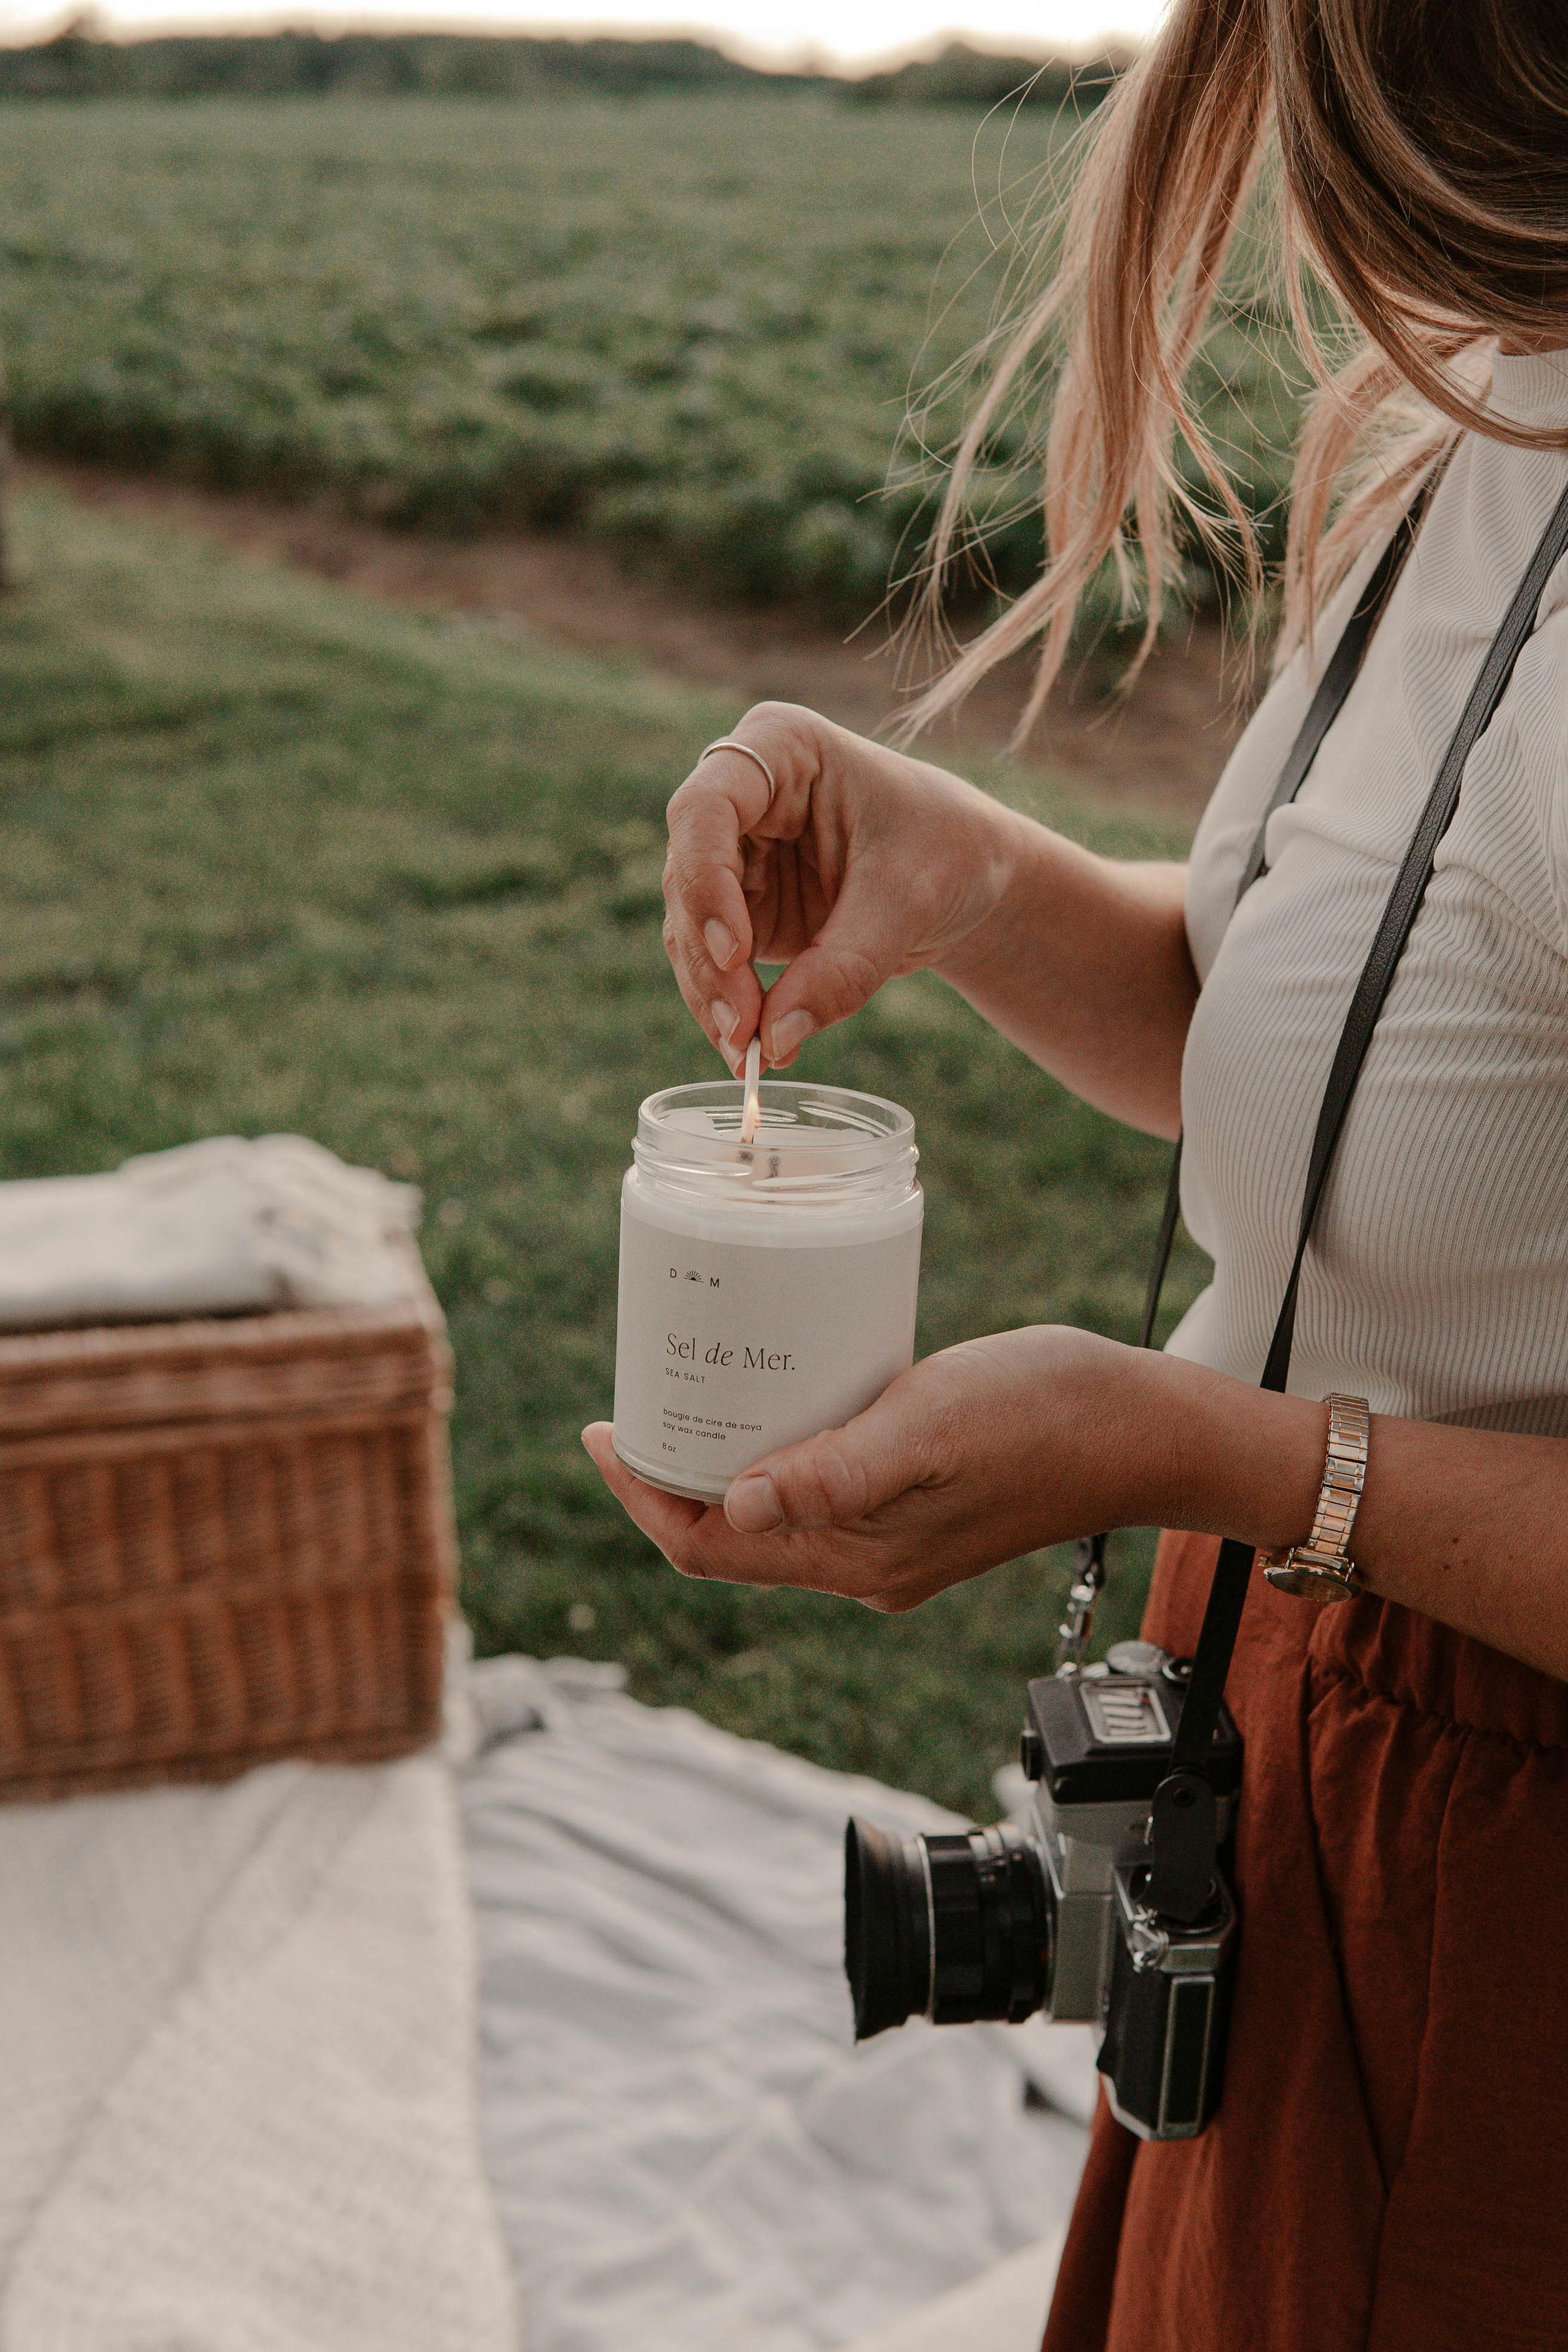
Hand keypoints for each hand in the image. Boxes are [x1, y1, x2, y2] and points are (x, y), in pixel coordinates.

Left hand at [582, 1326, 1191, 1609]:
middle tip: (636, 1397)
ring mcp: (892, 1542)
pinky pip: (817, 1490)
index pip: (710, 1548)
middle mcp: (866, 1565)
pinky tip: (777, 1390)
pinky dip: (777, 1449)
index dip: (644, 1495)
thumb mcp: (931, 1427)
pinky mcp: (917, 1506)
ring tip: (688, 1390)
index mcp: (859, 1559)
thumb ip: (837, 1471)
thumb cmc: (1049, 1415)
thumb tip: (735, 1503)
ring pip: (771, 1514)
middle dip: (671, 1475)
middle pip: (730, 1537)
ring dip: (721, 1461)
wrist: (1146, 1428)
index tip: (603, 1430)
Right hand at [662, 702, 1026, 1072]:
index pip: (706, 807)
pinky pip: (712, 961)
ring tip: (749, 1054)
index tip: (738, 953)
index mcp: (781, 746)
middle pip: (688, 875)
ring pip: (690, 927)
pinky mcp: (739, 909)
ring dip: (712, 995)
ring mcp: (733, 854)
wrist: (974, 876)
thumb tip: (776, 1042)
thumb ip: (843, 968)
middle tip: (745, 1030)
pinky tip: (753, 1049)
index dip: (706, 881)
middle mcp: (740, 795)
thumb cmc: (949, 852)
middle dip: (712, 960)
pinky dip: (727, 1006)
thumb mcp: (907, 902)